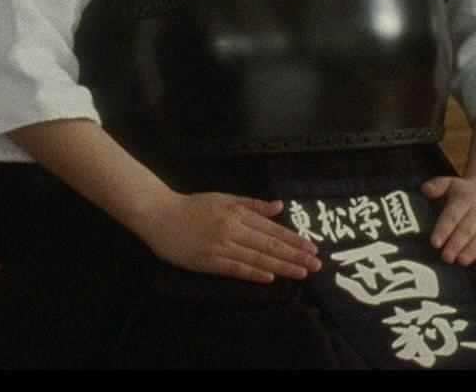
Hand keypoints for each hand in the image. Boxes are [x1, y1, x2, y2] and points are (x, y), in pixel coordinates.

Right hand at [137, 191, 320, 283]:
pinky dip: (253, 274)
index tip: (312, 248)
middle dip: (295, 255)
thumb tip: (279, 207)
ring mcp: (220, 246)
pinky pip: (235, 269)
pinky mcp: (208, 261)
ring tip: (301, 272)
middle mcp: (233, 229)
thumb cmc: (192, 205)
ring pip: (256, 258)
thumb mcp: (224, 197)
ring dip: (281, 266)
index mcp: (238, 213)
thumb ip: (252, 204)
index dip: (293, 240)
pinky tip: (270, 278)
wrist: (159, 214)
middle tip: (316, 264)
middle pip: (269, 245)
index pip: (272, 230)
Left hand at [421, 174, 475, 266]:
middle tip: (446, 257)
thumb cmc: (465, 192)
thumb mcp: (450, 183)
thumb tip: (425, 189)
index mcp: (465, 199)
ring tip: (462, 261)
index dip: (444, 229)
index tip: (435, 243)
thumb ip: (437, 186)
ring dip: (473, 251)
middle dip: (456, 244)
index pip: (452, 216)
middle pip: (467, 230)